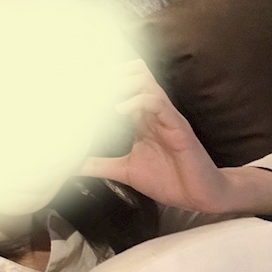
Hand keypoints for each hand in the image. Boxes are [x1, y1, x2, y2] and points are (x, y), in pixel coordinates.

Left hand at [77, 58, 227, 212]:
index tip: (79, 84)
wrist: (198, 196)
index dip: (103, 82)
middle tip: (88, 85)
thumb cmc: (168, 180)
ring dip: (122, 84)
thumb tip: (72, 166)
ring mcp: (166, 117)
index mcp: (142, 119)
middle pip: (134, 76)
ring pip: (146, 84)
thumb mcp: (125, 171)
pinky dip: (139, 101)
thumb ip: (100, 165)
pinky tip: (121, 109)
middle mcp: (153, 113)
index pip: (122, 88)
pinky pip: (159, 103)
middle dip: (111, 76)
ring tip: (102, 93)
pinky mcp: (178, 127)